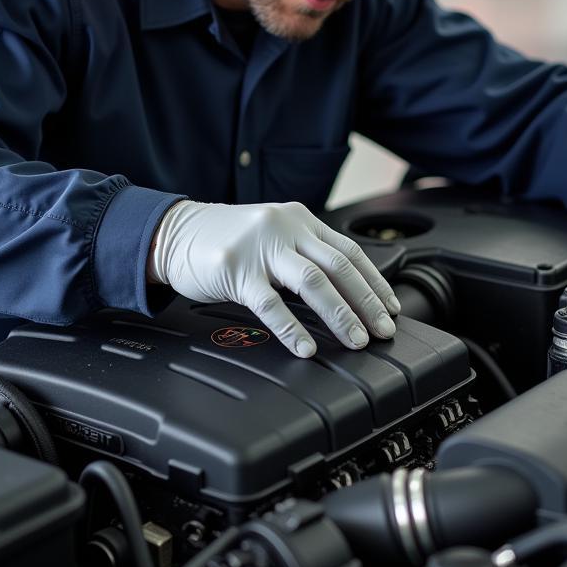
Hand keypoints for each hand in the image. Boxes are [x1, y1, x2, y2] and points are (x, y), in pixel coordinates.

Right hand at [147, 200, 399, 357]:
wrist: (174, 232)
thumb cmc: (226, 240)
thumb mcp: (272, 235)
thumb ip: (304, 253)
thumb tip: (345, 292)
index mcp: (300, 219)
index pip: (350, 251)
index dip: (375, 282)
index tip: (392, 308)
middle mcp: (285, 227)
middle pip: (338, 266)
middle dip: (366, 302)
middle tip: (383, 330)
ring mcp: (260, 247)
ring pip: (312, 281)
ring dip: (339, 314)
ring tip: (354, 341)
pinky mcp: (235, 269)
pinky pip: (270, 302)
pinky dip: (291, 327)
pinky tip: (304, 347)